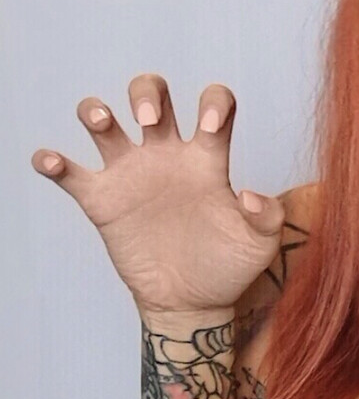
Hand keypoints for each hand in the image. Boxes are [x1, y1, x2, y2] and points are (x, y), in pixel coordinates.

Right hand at [31, 73, 286, 319]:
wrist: (193, 304)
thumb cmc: (228, 267)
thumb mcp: (261, 244)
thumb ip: (268, 217)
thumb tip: (250, 195)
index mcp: (207, 159)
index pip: (213, 104)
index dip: (213, 101)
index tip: (210, 125)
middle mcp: (167, 157)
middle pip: (151, 94)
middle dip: (147, 94)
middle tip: (150, 123)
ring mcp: (132, 176)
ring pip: (103, 122)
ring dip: (96, 110)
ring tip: (104, 123)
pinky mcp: (103, 202)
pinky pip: (70, 173)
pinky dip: (53, 162)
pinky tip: (51, 162)